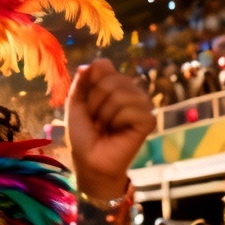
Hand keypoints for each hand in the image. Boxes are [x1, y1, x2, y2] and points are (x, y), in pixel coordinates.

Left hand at [66, 58, 155, 197]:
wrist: (89, 160)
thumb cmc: (83, 134)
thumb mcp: (75, 105)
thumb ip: (81, 83)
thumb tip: (91, 64)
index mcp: (114, 85)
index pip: (103, 66)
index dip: (89, 85)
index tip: (87, 105)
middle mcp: (130, 91)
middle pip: (110, 80)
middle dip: (94, 103)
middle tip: (96, 120)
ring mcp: (142, 105)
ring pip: (120, 94)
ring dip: (104, 114)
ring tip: (105, 127)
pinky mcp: (149, 120)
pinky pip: (131, 110)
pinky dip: (118, 121)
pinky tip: (118, 132)